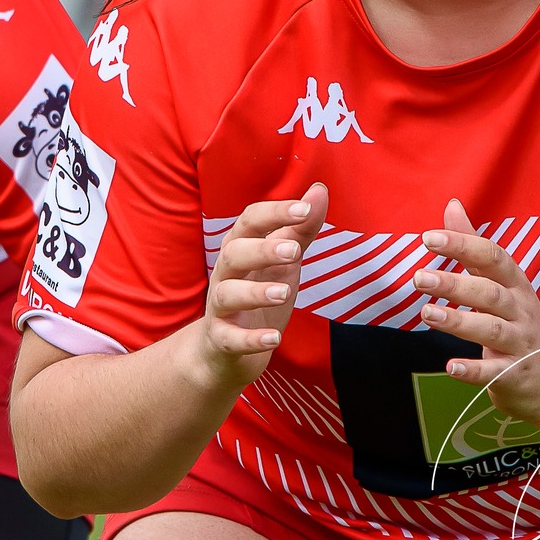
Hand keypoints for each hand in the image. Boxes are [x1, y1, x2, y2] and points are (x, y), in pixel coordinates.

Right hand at [188, 183, 328, 389]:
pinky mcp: (221, 339)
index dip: (275, 213)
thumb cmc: (257, 294)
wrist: (223, 350)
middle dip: (261, 249)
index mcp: (240, 248)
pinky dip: (250, 339)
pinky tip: (274, 338)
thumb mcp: (283, 262)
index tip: (305, 209)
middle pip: (233, 253)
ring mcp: (220, 308)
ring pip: (227, 294)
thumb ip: (300, 229)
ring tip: (285, 293)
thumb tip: (319, 189)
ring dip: (255, 292)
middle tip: (293, 251)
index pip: (250, 221)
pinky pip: (229, 338)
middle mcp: (225, 274)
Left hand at [415, 199, 539, 443]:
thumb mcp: (503, 282)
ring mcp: (521, 344)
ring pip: (492, 330)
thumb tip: (452, 205)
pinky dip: (474, 370)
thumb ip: (474, 248)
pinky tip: (451, 366)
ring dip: (458, 322)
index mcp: (516, 284)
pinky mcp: (516, 376)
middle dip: (455, 284)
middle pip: (490, 293)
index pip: (493, 257)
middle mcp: (521, 311)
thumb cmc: (521, 322)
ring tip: (426, 313)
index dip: (463, 245)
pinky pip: (495, 372)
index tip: (429, 238)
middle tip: (420, 278)